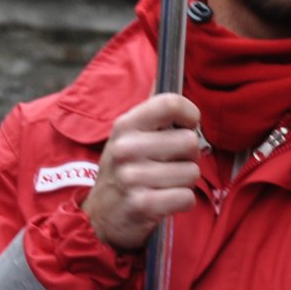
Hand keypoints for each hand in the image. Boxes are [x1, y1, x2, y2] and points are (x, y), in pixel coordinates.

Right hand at [81, 94, 201, 250]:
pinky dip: (181, 202)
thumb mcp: (128, 136)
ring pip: (192, 172)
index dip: (190, 115)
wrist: (98, 218)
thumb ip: (151, 109)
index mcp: (126, 125)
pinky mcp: (142, 205)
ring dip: (184, 182)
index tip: (187, 126)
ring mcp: (132, 177)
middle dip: (188, 157)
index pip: (171, 102)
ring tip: (162, 184)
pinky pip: (187, 198)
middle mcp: (126, 148)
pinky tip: (163, 202)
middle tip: (168, 165)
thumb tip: (165, 71)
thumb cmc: (124, 170)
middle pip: (190, 142)